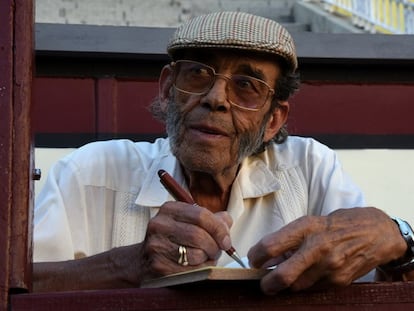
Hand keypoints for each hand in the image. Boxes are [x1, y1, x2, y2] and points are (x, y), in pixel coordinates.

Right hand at [139, 201, 232, 278]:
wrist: (142, 262)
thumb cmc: (172, 240)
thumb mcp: (187, 223)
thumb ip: (210, 219)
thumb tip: (227, 221)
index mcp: (169, 210)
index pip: (201, 215)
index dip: (219, 229)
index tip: (226, 240)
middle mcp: (159, 225)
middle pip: (199, 235)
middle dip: (214, 246)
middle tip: (217, 251)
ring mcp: (156, 246)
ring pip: (196, 254)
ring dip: (207, 260)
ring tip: (204, 259)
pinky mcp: (158, 267)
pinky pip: (190, 271)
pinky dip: (199, 271)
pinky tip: (196, 268)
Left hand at [247, 207, 406, 294]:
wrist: (376, 232)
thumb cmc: (338, 224)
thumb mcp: (310, 222)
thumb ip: (287, 239)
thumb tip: (265, 258)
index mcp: (306, 227)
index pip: (270, 245)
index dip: (255, 256)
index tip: (253, 260)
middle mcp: (317, 246)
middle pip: (282, 276)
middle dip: (266, 284)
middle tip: (263, 282)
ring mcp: (330, 266)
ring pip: (296, 286)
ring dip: (287, 284)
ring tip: (290, 273)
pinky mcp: (339, 280)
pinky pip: (313, 289)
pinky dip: (306, 284)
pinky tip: (310, 273)